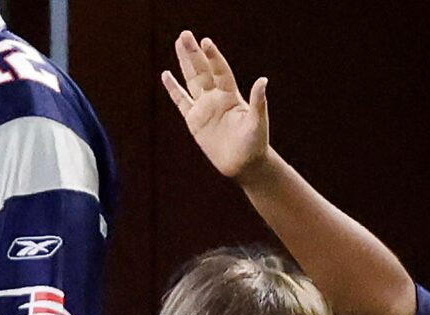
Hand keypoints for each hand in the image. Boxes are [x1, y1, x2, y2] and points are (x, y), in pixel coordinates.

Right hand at [162, 32, 271, 181]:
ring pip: (191, 81)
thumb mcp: (258, 122)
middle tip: (184, 35)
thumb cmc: (255, 143)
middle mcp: (216, 97)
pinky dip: (173, 89)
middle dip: (193, 53)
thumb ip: (258, 101)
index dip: (213, 57)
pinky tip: (166, 75)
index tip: (205, 43)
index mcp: (231, 95)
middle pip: (202, 71)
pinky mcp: (194, 122)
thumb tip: (263, 80)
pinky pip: (181, 102)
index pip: (220, 71)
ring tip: (178, 43)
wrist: (243, 163)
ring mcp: (204, 108)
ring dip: (184, 63)